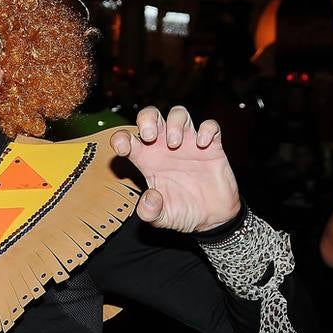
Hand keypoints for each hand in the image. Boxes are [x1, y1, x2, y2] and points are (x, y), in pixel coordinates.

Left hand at [109, 105, 240, 232]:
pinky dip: (207, 130)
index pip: (127, 138)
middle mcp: (165, 147)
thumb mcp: (162, 218)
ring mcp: (189, 144)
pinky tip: (203, 146)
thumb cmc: (183, 212)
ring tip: (175, 144)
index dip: (120, 138)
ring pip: (179, 113)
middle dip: (147, 119)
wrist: (212, 218)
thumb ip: (150, 212)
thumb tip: (149, 199)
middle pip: (151, 115)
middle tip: (151, 137)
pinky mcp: (212, 147)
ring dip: (174, 123)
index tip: (124, 149)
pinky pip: (211, 126)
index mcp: (147, 160)